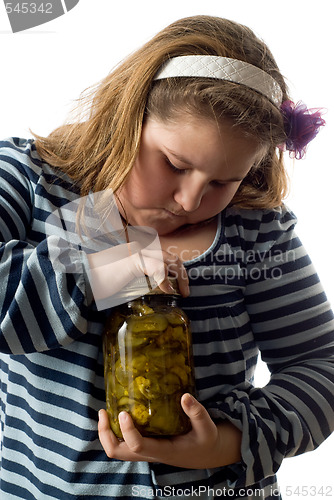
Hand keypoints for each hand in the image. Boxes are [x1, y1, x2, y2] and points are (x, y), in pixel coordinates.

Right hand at [87, 242, 188, 301]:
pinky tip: (167, 290)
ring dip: (178, 277)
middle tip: (186, 291)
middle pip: (172, 257)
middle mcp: (143, 249)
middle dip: (182, 274)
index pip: (168, 257)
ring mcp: (139, 253)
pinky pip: (157, 268)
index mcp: (142, 252)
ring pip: (169, 260)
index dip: (178, 270)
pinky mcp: (135, 261)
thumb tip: (161, 288)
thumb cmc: (105, 281)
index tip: (182, 286)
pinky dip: (165, 280)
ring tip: (181, 292)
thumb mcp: (129, 280)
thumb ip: (144, 279)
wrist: (87, 278)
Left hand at [98, 394, 241, 468]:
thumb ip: (197, 412)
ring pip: (117, 450)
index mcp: (163, 451)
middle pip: (117, 452)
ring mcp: (145, 451)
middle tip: (103, 412)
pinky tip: (117, 413)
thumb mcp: (207, 426)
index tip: (124, 412)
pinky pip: (122, 443)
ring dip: (106, 433)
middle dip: (105, 434)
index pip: (138, 447)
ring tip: (104, 412)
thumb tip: (185, 395)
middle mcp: (149, 453)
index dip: (128, 431)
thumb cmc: (206, 440)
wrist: (206, 453)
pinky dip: (114, 431)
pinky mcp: (145, 445)